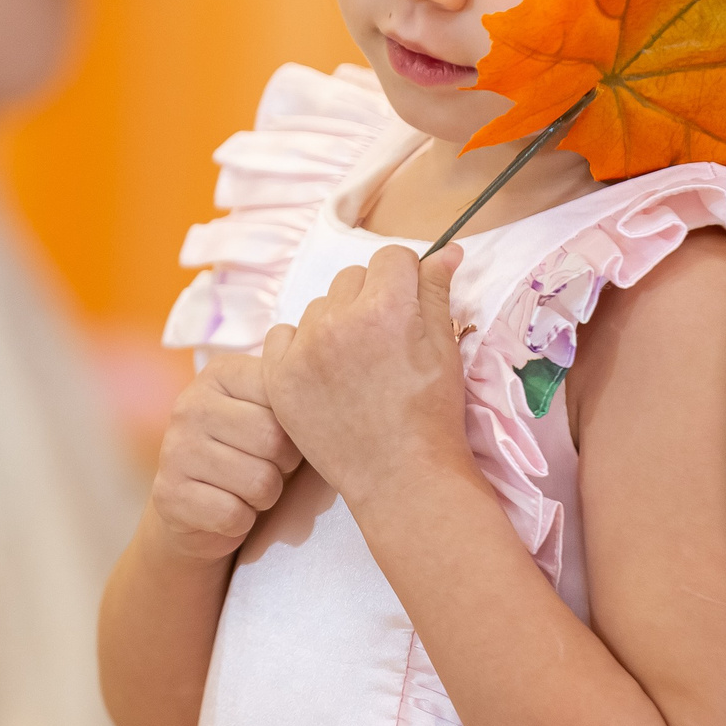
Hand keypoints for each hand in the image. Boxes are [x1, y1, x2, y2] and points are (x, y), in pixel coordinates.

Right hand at [146, 352, 302, 561]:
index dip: (297, 429)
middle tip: (268, 468)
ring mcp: (174, 449)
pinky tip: (229, 508)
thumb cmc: (252, 453)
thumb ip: (295, 396)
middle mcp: (190, 404)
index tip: (283, 436)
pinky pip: (234, 514)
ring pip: (259, 482)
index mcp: (221, 373)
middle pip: (274, 441)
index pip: (285, 398)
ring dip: (266, 496)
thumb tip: (338, 395)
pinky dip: (242, 520)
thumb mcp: (273, 415)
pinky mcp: (169, 494)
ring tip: (249, 488)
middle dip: (284, 466)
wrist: (198, 507)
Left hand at [262, 245, 470, 510]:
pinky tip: (324, 372)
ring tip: (356, 363)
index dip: (406, 278)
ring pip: (319, 306)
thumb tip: (447, 249)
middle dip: (371, 298)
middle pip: (353, 277)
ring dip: (336, 321)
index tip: (409, 306)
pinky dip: (301, 346)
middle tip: (384, 340)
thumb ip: (437, 291)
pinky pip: (283, 335)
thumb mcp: (445, 347)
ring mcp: (302, 349)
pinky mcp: (278, 376)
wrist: (399, 476)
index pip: (392, 257)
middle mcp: (337, 320)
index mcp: (385, 307)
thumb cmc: (432, 413)